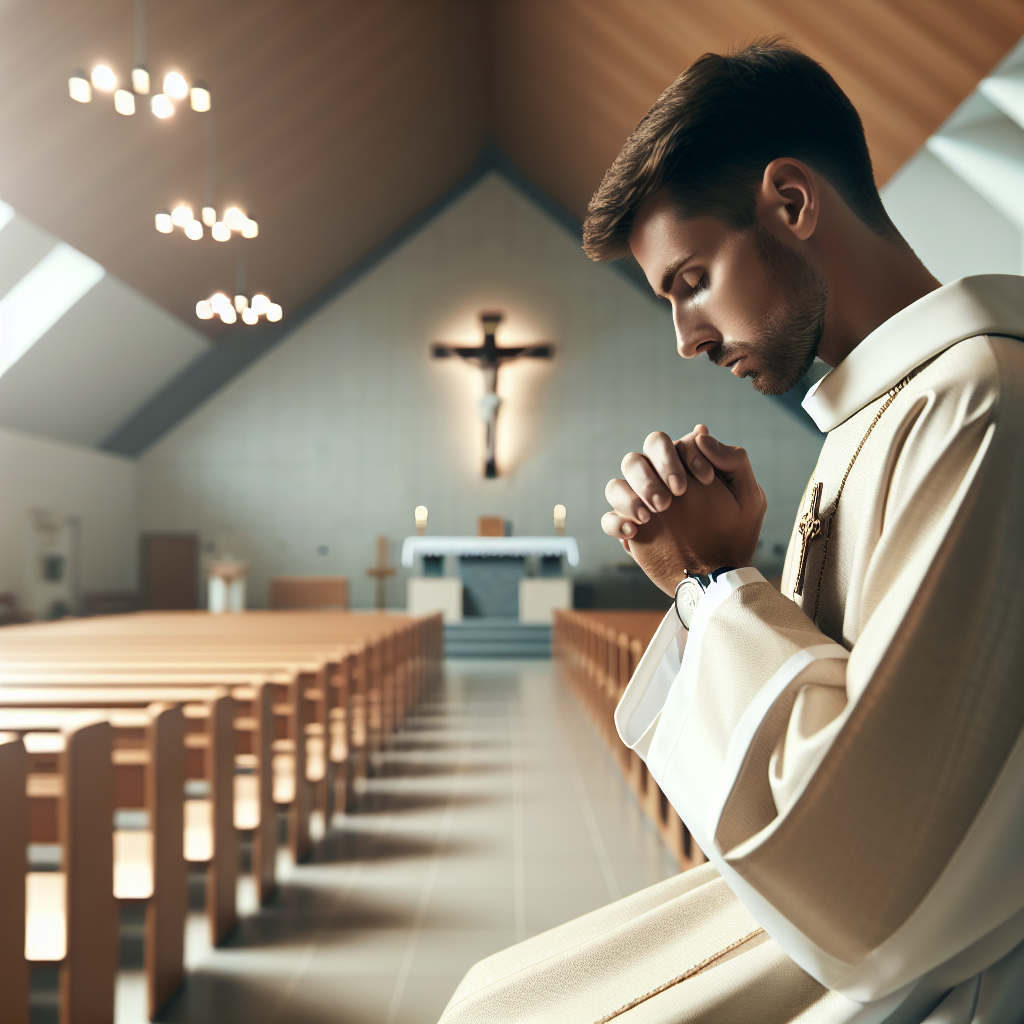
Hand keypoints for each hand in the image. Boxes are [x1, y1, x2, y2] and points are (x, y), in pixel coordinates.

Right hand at [601, 428, 766, 593]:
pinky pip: (608, 519)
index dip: (683, 456)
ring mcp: (640, 508)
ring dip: (629, 496)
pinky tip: (636, 531)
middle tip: (670, 499)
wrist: (722, 576)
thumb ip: (733, 460)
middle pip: (634, 459)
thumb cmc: (737, 534)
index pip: (667, 444)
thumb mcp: (749, 497)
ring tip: (651, 515)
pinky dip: (617, 521)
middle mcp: (657, 484)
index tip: (705, 479)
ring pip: (615, 485)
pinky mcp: (631, 532)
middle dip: (650, 475)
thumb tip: (700, 432)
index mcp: (681, 468)